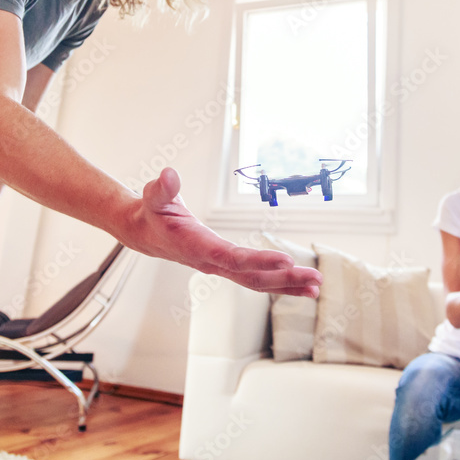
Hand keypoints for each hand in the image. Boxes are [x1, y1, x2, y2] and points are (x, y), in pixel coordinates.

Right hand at [122, 168, 321, 296]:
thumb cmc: (152, 214)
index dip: (258, 260)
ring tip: (315, 286)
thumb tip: (169, 174)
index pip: (231, 257)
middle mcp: (211, 262)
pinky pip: (255, 278)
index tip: (286, 260)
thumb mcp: (153, 197)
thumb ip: (161, 188)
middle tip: (313, 277)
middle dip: (284, 279)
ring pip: (256, 281)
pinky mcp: (227, 266)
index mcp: (195, 246)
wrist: (144, 234)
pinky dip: (279, 281)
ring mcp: (220, 267)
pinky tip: (301, 283)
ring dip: (287, 284)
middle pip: (251, 276)